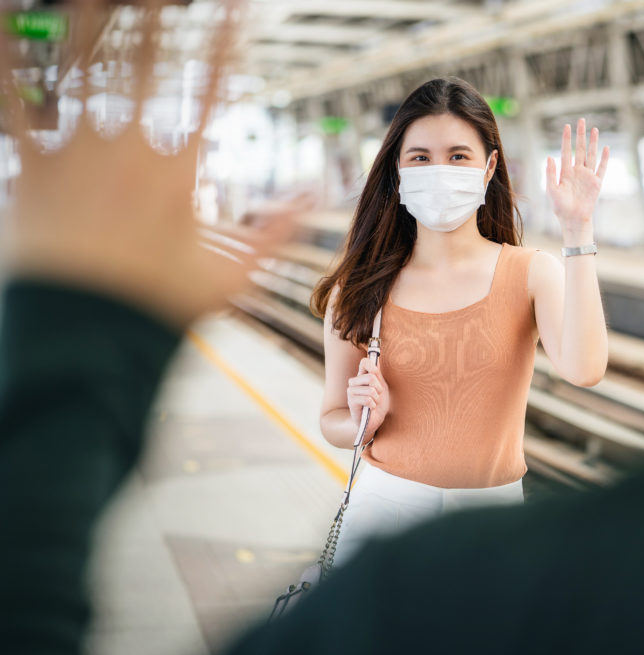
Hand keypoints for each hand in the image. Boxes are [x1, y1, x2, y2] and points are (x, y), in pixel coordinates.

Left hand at [0, 0, 297, 328]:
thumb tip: (316, 191)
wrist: (85, 334)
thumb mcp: (232, 275)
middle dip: (156, 9)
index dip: (226, 39)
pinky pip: (15, 102)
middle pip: (145, 58)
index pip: (212, 87)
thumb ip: (275, 228)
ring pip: (80, 65)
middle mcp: (127, 148)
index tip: (235, 5)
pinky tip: (7, 19)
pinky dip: (9, 59)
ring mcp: (76, 153)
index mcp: (178, 168)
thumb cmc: (158, 306)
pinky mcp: (29, 167)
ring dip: (86, 18)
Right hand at [347, 357, 390, 438]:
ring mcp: (351, 392)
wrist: (375, 421)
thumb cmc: (379, 404)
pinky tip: (370, 408)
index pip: (364, 362)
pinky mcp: (351, 402)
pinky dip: (373, 405)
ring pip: (370, 390)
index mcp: (362, 376)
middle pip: (370, 377)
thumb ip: (378, 374)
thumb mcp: (382, 387)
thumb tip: (377, 359)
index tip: (377, 373)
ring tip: (374, 403)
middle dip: (379, 388)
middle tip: (378, 395)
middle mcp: (354, 382)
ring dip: (377, 398)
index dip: (372, 365)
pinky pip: (367, 399)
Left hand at [545, 118, 609, 240]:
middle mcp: (577, 172)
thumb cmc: (560, 207)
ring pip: (591, 155)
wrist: (573, 219)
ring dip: (593, 142)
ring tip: (594, 129)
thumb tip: (549, 157)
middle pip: (579, 149)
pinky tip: (606, 147)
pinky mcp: (596, 183)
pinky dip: (604, 158)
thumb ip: (550, 173)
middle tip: (581, 121)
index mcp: (565, 172)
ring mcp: (587, 176)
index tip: (566, 126)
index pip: (566, 151)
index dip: (566, 139)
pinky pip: (601, 168)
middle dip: (580, 135)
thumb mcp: (551, 189)